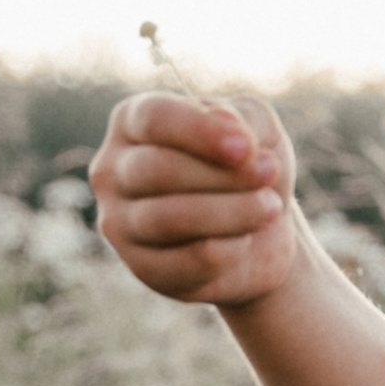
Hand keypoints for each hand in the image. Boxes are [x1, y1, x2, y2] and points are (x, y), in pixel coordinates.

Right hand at [88, 93, 296, 309]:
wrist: (262, 236)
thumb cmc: (249, 171)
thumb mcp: (260, 131)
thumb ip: (245, 118)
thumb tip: (221, 120)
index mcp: (133, 122)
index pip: (152, 118)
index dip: (200, 132)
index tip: (248, 148)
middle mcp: (113, 170)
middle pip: (158, 169)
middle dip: (224, 175)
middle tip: (270, 173)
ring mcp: (120, 222)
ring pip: (168, 218)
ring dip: (232, 212)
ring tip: (271, 206)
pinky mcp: (143, 267)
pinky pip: (187, 261)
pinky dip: (229, 250)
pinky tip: (246, 240)